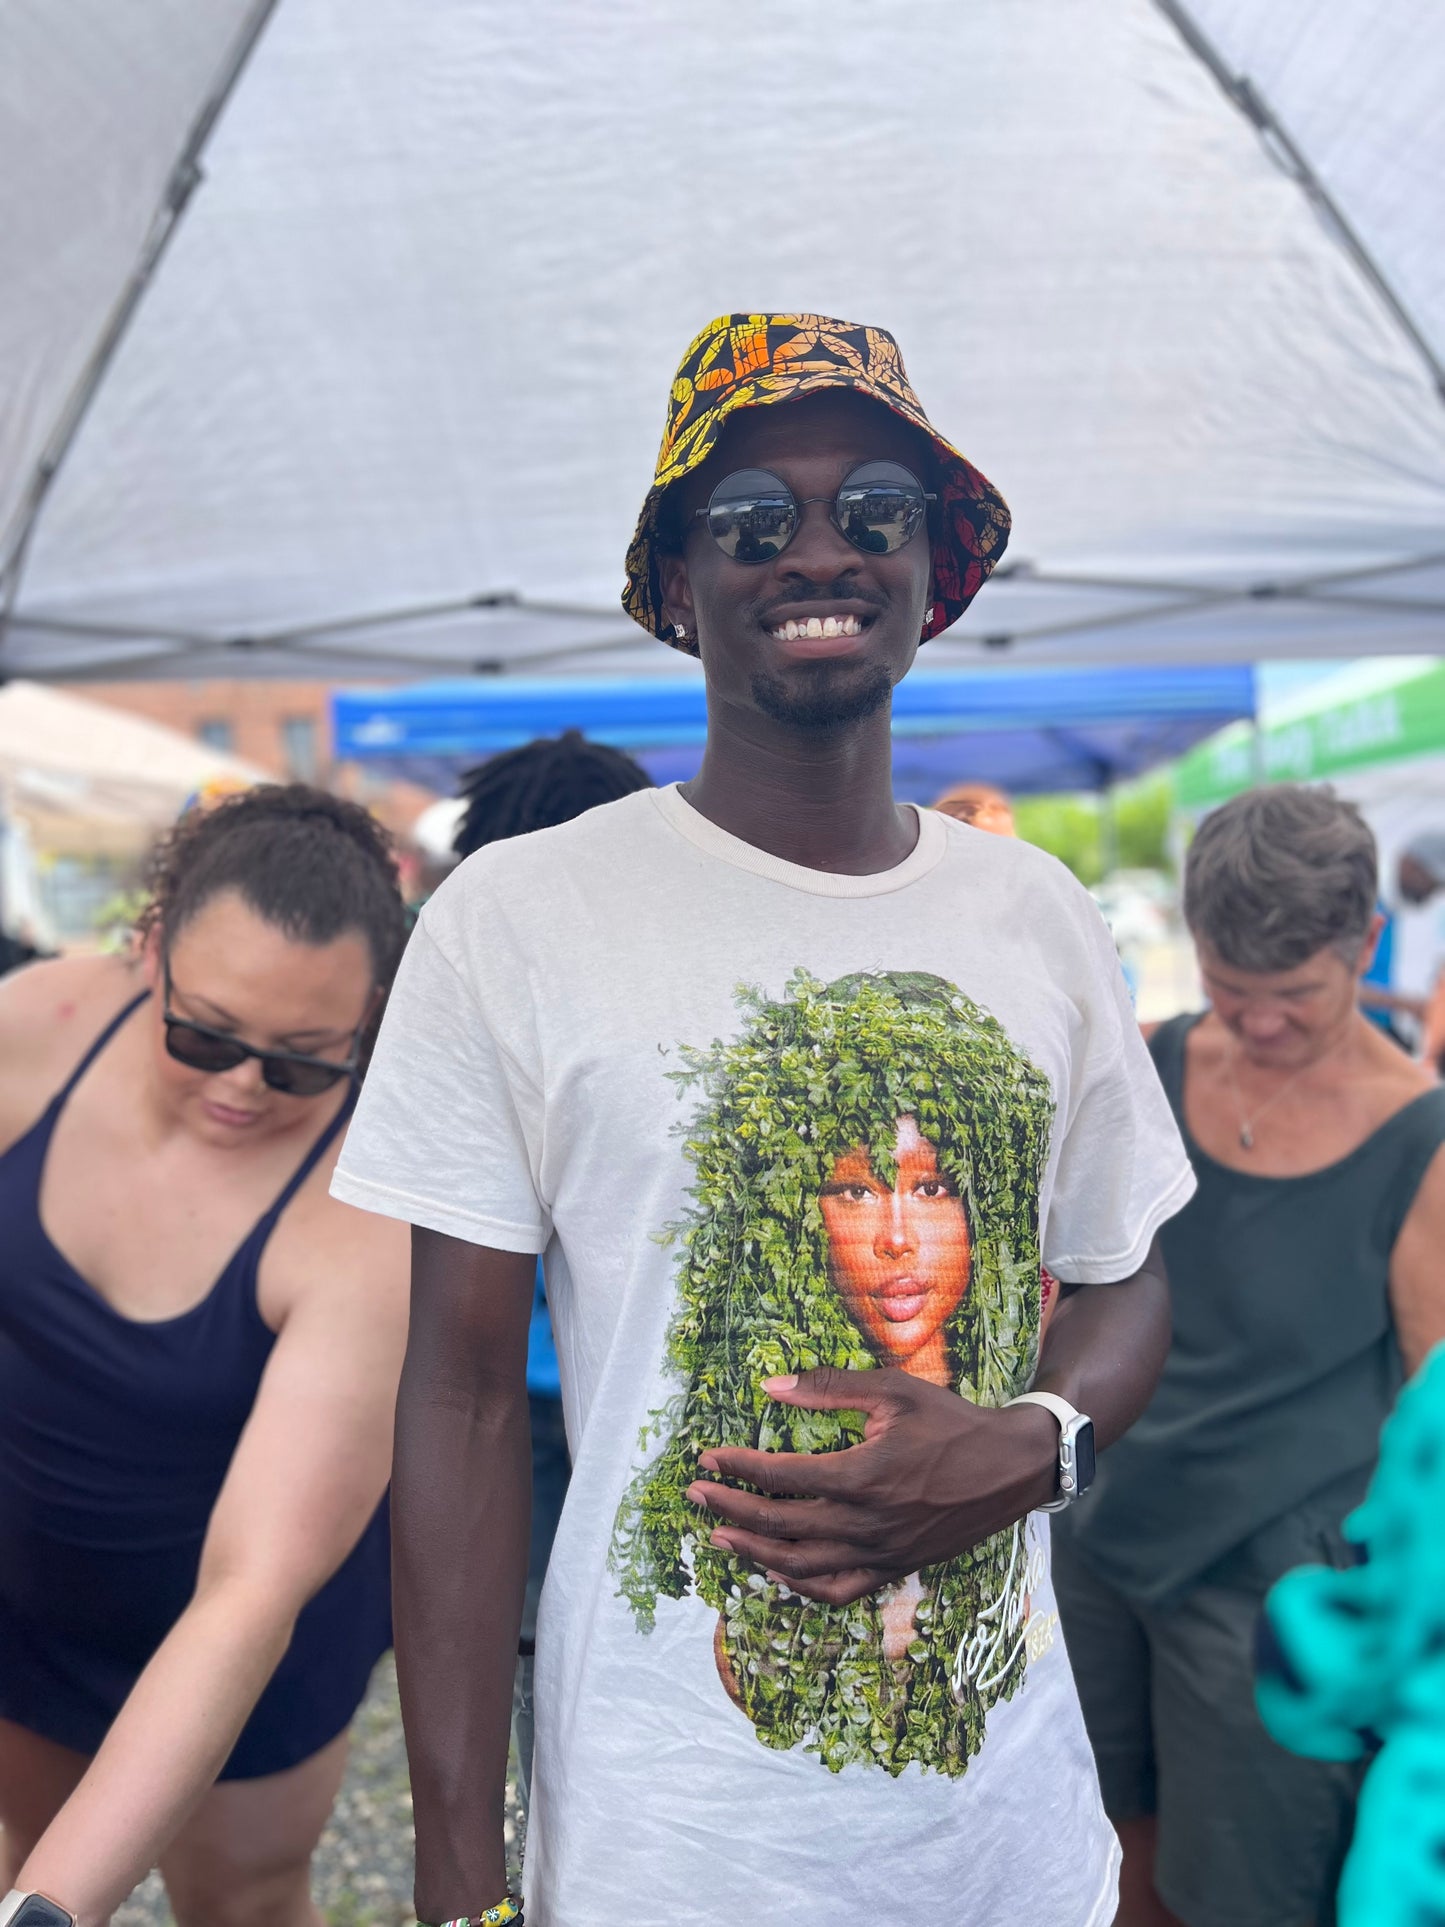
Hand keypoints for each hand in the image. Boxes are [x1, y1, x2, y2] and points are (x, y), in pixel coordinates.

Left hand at [686, 1367, 1059, 1605]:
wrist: (1010, 1469)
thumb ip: (829, 1389)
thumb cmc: (951, 1423)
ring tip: (720, 1536)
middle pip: (781, 1524)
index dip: (737, 1468)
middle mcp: (866, 1523)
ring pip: (802, 1566)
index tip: (707, 1458)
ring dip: (754, 1552)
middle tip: (696, 1494)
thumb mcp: (892, 1391)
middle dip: (730, 1508)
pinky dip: (801, 1586)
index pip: (780, 1478)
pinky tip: (776, 1572)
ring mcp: (880, 1553)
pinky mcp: (894, 1569)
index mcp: (862, 1476)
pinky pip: (838, 1590)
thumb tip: (769, 1386)